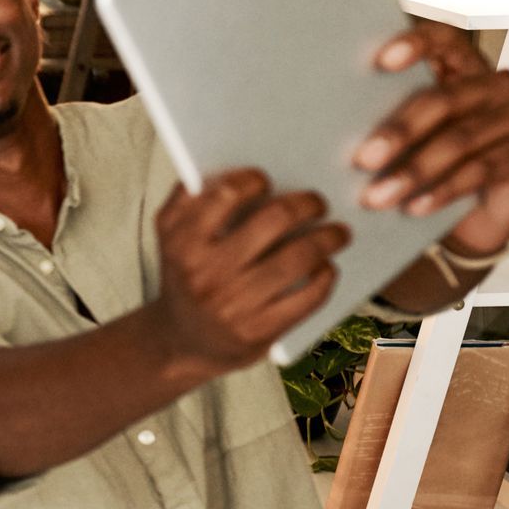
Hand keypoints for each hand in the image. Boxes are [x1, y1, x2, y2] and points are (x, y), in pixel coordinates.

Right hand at [150, 170, 349, 376]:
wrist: (179, 342)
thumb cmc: (186, 276)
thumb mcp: (170, 237)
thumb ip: (190, 198)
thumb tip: (235, 166)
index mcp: (181, 240)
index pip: (229, 192)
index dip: (256, 180)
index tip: (267, 181)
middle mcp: (204, 271)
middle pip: (276, 218)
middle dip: (308, 203)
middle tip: (319, 203)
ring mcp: (232, 304)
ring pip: (299, 255)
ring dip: (329, 237)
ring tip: (338, 233)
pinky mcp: (258, 331)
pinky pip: (308, 295)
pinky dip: (325, 276)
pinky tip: (326, 267)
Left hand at [354, 23, 508, 251]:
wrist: (489, 204)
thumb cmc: (442, 158)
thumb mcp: (419, 135)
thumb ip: (392, 118)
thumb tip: (334, 128)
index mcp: (463, 68)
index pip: (444, 40)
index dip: (417, 44)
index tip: (382, 60)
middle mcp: (493, 87)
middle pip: (443, 100)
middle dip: (399, 131)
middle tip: (363, 159)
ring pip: (458, 141)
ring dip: (413, 172)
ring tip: (378, 196)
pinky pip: (479, 172)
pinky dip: (441, 191)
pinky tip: (415, 206)